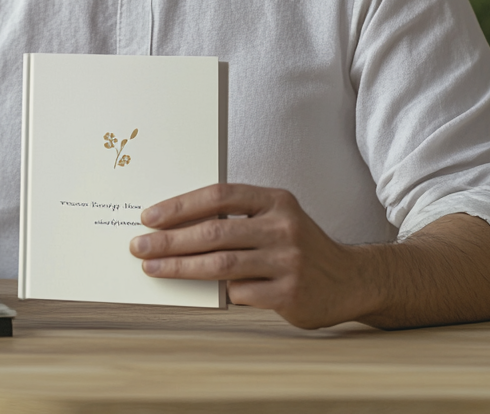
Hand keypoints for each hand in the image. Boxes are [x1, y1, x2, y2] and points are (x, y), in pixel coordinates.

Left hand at [129, 183, 370, 328]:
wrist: (349, 280)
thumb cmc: (298, 246)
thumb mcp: (275, 218)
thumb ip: (237, 218)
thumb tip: (177, 226)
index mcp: (275, 200)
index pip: (219, 195)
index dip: (181, 205)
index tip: (150, 217)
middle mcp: (283, 226)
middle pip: (214, 231)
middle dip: (170, 240)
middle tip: (140, 247)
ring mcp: (287, 261)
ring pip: (220, 264)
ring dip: (180, 267)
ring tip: (153, 269)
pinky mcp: (289, 294)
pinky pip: (239, 293)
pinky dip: (218, 292)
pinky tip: (204, 291)